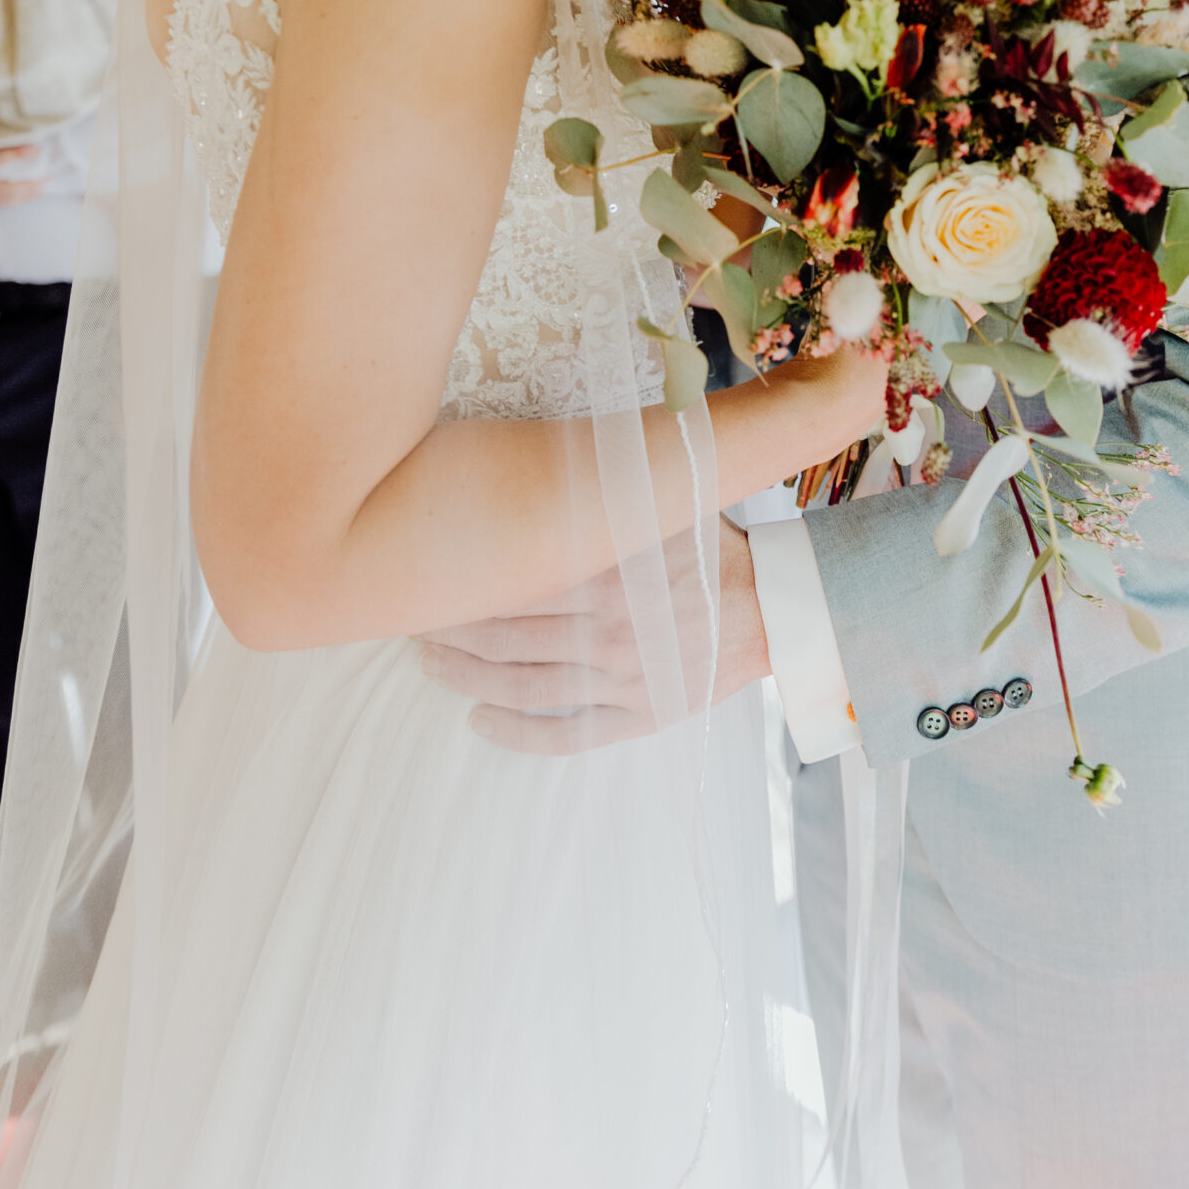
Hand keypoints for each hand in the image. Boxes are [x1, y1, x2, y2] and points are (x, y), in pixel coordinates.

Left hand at [420, 518, 770, 752]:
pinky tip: (479, 723)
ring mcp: (621, 682)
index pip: (509, 586)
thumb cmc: (715, 548)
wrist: (778, 608)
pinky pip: (565, 735)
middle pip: (503, 639)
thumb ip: (611, 491)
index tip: (422, 578)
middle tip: (409, 624)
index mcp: (606, 576)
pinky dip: (516, 734)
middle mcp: (606, 633)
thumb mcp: (665, 507)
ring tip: (429, 665)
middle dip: (449, 633)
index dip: (458, 587)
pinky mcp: (639, 717)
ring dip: (466, 680)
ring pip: (522, 687)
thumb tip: (553, 453)